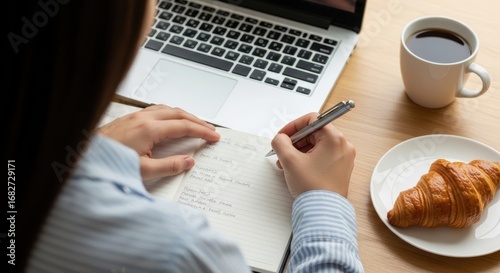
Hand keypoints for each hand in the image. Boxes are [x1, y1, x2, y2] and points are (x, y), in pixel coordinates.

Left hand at [98, 104, 219, 179]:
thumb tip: (189, 162)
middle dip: (197, 121)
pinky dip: (169, 114)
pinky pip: (155, 110)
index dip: (202, 131)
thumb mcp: (143, 171)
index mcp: (149, 129)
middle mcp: (142, 118)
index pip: (184, 127)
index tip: (214, 136)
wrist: (79, 160)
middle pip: (178, 113)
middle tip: (210, 130)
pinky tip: (169, 121)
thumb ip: (169, 166)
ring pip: (166, 109)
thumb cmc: (107, 165)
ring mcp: (133, 117)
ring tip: (194, 124)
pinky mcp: (127, 120)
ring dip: (183, 115)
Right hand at [270, 113, 354, 197]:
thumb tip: (280, 138)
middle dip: (295, 141)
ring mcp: (343, 158)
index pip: (312, 119)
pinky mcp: (340, 169)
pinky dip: (308, 159)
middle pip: (314, 133)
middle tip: (282, 152)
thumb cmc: (312, 187)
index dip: (293, 126)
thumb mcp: (289, 160)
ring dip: (299, 151)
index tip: (283, 136)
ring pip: (317, 145)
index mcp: (335, 139)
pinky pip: (322, 157)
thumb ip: (280, 142)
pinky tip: (296, 169)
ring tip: (287, 163)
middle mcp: (343, 146)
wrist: (323, 212)